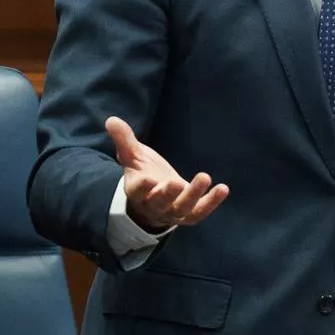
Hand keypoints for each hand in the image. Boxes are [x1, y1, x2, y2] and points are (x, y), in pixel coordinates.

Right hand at [106, 115, 228, 233]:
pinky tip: (223, 188)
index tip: (147, 179)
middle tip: (175, 183)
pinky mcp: (188, 214)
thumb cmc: (143, 173)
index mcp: (137, 191)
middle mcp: (153, 206)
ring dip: (194, 195)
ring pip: (182, 209)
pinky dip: (212, 202)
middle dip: (167, 194)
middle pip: (159, 203)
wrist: (154, 200)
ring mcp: (172, 212)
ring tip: (204, 176)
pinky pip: (200, 212)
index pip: (137, 191)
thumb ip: (124, 140)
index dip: (142, 187)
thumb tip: (111, 120)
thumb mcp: (133, 156)